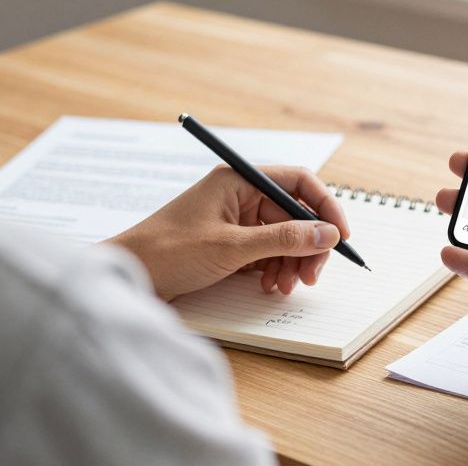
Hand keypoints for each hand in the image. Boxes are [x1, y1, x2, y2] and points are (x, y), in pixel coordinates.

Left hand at [109, 166, 348, 300]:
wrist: (127, 276)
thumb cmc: (167, 252)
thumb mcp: (232, 247)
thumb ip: (283, 240)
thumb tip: (327, 234)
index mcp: (238, 181)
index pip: (297, 182)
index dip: (324, 206)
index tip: (340, 234)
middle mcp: (239, 195)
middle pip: (294, 213)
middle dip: (308, 244)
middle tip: (312, 275)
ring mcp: (234, 220)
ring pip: (283, 237)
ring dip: (292, 262)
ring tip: (286, 286)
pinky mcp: (229, 244)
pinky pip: (266, 252)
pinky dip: (274, 269)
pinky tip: (270, 286)